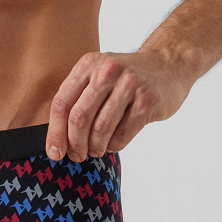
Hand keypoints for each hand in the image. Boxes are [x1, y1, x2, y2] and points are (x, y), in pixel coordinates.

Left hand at [45, 50, 192, 160]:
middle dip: (75, 144)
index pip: (62, 103)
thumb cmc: (126, 80)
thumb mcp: (98, 76)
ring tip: (95, 151)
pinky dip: (114, 145)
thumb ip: (77, 99)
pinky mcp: (147, 100)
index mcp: (88, 65)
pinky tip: (113, 144)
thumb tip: (57, 140)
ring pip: (101, 128)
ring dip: (95, 147)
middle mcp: (107, 71)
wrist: (168, 66)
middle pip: (79, 117)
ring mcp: (129, 84)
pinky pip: (123, 134)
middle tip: (76, 156)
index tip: (54, 152)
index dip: (55, 132)